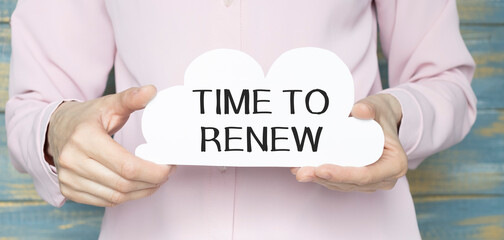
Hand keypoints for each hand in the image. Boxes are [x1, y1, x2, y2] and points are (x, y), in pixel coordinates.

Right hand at [46, 85, 174, 205]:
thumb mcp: (108, 104)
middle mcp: (72, 160)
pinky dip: (125, 197)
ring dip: (141, 192)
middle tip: (166, 173)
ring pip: (116, 196)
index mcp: (84, 137)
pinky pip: (105, 201)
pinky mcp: (69, 190)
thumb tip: (152, 91)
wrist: (54, 130)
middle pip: (123, 184)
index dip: (152, 171)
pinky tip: (137, 187)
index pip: (126, 166)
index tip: (168, 167)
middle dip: (151, 182)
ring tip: (155, 181)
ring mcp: (68, 178)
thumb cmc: (86, 117)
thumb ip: (131, 98)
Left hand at [291, 94, 407, 191]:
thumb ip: (370, 107)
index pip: (365, 175)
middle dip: (323, 179)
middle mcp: (384, 178)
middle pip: (350, 183)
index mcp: (394, 164)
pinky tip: (303, 169)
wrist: (382, 118)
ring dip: (318, 179)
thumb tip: (359, 110)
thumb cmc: (381, 113)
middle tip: (301, 172)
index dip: (342, 175)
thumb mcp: (377, 106)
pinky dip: (321, 176)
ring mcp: (371, 181)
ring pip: (341, 185)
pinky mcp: (358, 179)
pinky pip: (339, 181)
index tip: (321, 169)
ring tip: (298, 170)